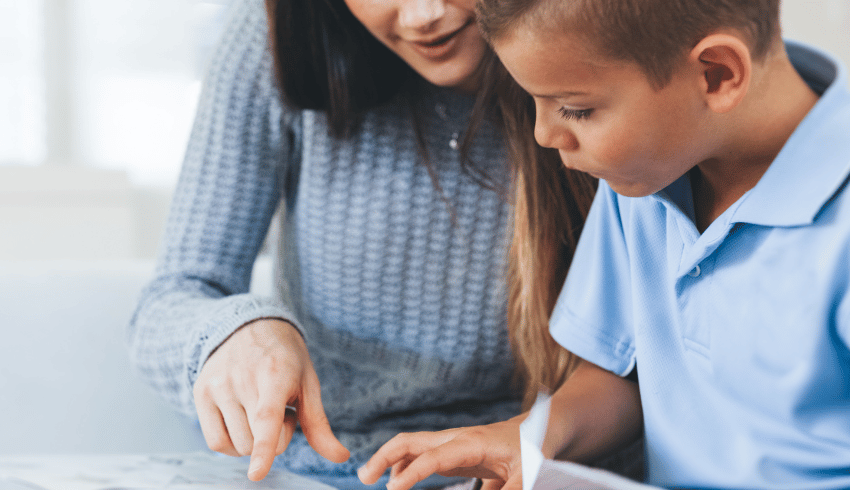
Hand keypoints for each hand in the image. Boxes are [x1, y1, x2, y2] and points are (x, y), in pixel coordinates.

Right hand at [193, 319, 349, 480]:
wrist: (250, 325)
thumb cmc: (286, 358)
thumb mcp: (308, 383)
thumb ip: (319, 424)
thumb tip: (341, 457)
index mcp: (274, 374)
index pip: (266, 418)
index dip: (264, 448)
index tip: (256, 473)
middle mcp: (241, 378)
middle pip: (256, 441)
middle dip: (275, 438)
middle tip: (279, 409)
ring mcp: (217, 385)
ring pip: (237, 446)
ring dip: (254, 441)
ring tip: (261, 409)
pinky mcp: (201, 392)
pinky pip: (215, 441)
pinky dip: (232, 445)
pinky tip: (243, 424)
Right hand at [357, 416, 525, 489]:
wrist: (538, 429)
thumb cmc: (533, 449)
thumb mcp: (528, 473)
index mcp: (471, 443)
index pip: (432, 457)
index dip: (410, 474)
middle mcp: (455, 438)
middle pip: (410, 441)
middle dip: (383, 456)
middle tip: (363, 478)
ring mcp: (451, 442)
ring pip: (411, 446)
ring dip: (388, 460)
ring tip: (369, 480)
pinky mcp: (452, 450)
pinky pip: (421, 455)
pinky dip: (403, 465)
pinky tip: (397, 482)